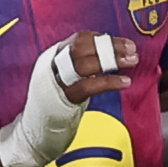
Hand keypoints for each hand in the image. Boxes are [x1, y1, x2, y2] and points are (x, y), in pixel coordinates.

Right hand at [0, 32, 135, 166]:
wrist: (36, 127)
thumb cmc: (57, 101)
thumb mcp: (68, 76)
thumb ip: (84, 64)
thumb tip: (112, 55)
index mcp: (55, 55)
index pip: (80, 39)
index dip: (103, 39)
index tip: (124, 43)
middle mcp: (54, 64)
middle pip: (83, 48)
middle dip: (110, 46)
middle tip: (132, 49)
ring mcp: (57, 80)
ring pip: (85, 63)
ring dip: (112, 60)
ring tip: (132, 61)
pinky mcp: (64, 97)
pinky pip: (88, 85)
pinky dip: (109, 82)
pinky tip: (125, 82)